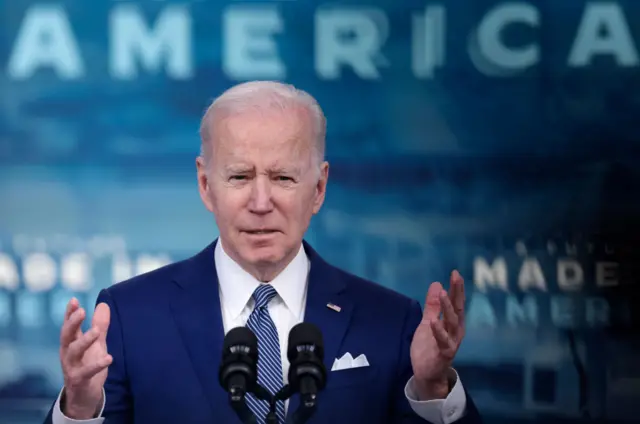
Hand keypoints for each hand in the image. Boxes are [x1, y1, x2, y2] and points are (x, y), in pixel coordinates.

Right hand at [59, 298, 112, 418]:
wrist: (83, 396)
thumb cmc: (88, 365)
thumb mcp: (96, 344)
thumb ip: (99, 326)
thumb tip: (103, 304)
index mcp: (71, 343)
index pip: (69, 325)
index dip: (70, 313)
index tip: (74, 300)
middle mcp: (68, 353)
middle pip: (66, 336)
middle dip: (72, 323)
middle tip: (81, 311)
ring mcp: (71, 367)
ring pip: (74, 352)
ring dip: (84, 341)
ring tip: (96, 332)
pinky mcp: (78, 380)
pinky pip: (86, 372)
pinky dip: (96, 365)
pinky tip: (109, 358)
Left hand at [410, 270, 465, 399]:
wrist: (427, 373)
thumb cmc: (429, 346)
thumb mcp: (428, 322)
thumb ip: (432, 305)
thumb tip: (436, 283)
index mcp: (453, 323)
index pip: (456, 302)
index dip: (457, 288)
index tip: (455, 273)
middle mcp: (456, 331)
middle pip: (458, 309)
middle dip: (457, 293)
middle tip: (456, 277)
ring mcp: (451, 342)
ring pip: (452, 323)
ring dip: (448, 308)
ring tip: (443, 294)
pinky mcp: (444, 353)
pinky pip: (443, 341)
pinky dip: (438, 331)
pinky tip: (433, 321)